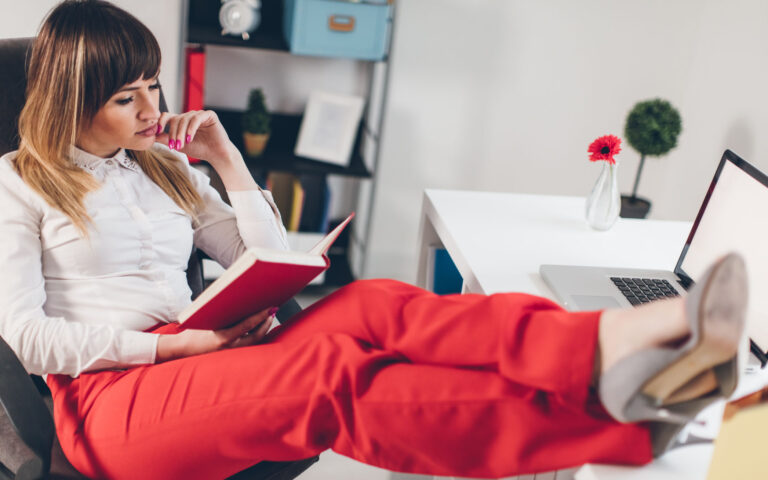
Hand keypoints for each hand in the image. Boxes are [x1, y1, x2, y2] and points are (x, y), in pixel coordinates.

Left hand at [156, 110, 238, 166]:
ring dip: (181, 133)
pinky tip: (190, 138)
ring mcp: (199, 114)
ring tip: (182, 145)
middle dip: (173, 133)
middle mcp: (189, 116)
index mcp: (181, 121)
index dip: (160, 122)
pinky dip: (191, 129)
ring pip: (185, 119)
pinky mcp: (209, 115)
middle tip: (173, 146)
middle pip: (175, 119)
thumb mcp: (179, 145)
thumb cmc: (200, 149)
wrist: (216, 154)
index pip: (167, 116)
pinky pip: (196, 118)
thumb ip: (165, 139)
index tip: (156, 131)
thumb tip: (150, 135)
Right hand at [156, 307, 276, 362]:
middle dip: (266, 323)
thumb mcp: (206, 318)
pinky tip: (260, 326)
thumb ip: (222, 310)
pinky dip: (255, 334)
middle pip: (256, 336)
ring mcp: (231, 352)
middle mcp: (229, 347)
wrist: (182, 348)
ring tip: (269, 316)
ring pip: (254, 341)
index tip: (270, 308)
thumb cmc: (193, 331)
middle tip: (273, 310)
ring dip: (263, 329)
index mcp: (223, 338)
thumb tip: (238, 297)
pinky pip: (248, 344)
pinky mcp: (231, 354)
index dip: (260, 316)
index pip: (247, 326)